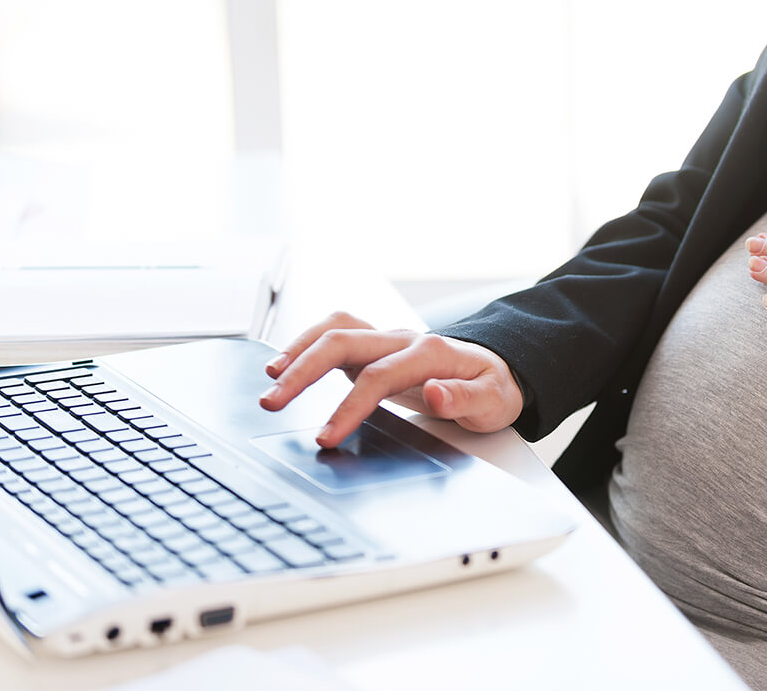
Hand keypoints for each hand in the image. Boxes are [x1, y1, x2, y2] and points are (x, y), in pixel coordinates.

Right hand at [258, 311, 523, 446]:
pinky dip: (305, 344)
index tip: (326, 436)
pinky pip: (334, 334)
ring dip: (298, 350)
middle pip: (343, 342)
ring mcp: (386, 340)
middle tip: (272, 402)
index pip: (378, 377)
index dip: (348, 406)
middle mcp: (402, 339)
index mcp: (430, 353)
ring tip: (270, 379)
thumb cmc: (493, 388)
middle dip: (303, 371)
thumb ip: (464, 398)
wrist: (496, 370)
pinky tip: (285, 364)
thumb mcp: (493, 401)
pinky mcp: (373, 347)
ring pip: (334, 329)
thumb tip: (435, 392)